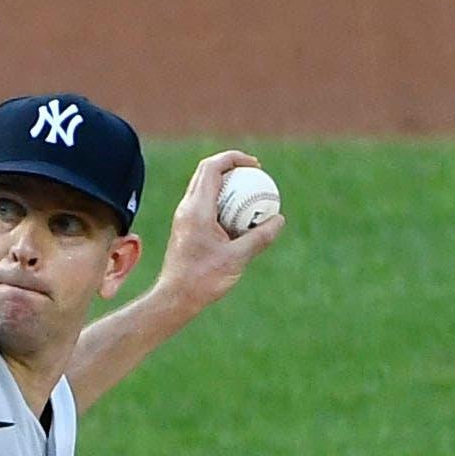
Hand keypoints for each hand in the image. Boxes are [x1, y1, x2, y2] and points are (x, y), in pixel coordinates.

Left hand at [151, 149, 284, 314]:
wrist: (175, 297)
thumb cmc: (202, 280)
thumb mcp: (237, 258)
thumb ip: (260, 237)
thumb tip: (279, 219)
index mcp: (197, 209)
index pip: (212, 167)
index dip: (234, 158)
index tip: (255, 166)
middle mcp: (186, 208)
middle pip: (206, 172)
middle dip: (231, 166)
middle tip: (254, 174)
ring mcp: (183, 217)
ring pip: (204, 186)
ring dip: (226, 183)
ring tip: (248, 193)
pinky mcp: (185, 227)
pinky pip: (204, 203)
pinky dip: (221, 200)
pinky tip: (238, 216)